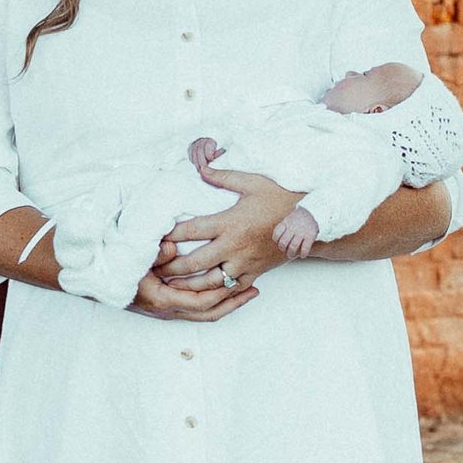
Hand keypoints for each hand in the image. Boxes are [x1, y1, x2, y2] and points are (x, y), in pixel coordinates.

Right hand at [129, 257, 255, 320]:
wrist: (100, 282)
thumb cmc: (117, 269)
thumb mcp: (134, 259)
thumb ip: (155, 253)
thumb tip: (173, 246)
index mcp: (164, 300)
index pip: (202, 302)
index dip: (222, 293)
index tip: (240, 282)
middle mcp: (169, 310)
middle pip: (209, 313)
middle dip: (233, 303)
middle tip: (254, 290)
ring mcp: (169, 311)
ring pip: (205, 313)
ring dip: (226, 303)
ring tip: (247, 291)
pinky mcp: (170, 306)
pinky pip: (198, 308)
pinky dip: (214, 301)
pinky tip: (224, 289)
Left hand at [155, 163, 306, 295]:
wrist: (309, 222)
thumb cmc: (280, 199)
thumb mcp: (253, 182)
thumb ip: (224, 177)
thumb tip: (201, 168)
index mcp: (231, 222)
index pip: (192, 230)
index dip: (170, 234)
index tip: (155, 236)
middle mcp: (235, 246)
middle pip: (195, 263)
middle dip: (171, 267)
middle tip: (154, 268)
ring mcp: (244, 263)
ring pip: (210, 282)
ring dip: (187, 285)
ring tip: (169, 285)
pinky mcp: (254, 274)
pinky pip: (230, 290)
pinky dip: (212, 294)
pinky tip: (198, 294)